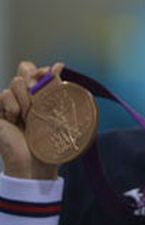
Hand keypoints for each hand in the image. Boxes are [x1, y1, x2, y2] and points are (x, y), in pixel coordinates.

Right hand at [0, 61, 63, 178]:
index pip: (36, 69)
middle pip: (25, 68)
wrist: (36, 160)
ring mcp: (10, 103)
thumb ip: (55, 86)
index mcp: (40, 94)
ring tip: (29, 116)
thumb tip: (58, 64)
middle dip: (35, 81)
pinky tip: (16, 119)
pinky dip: (12, 106)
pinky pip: (3, 94)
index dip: (42, 69)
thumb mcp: (56, 109)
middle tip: (40, 100)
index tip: (53, 73)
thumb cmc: (49, 139)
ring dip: (26, 98)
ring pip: (16, 81)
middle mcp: (24, 95)